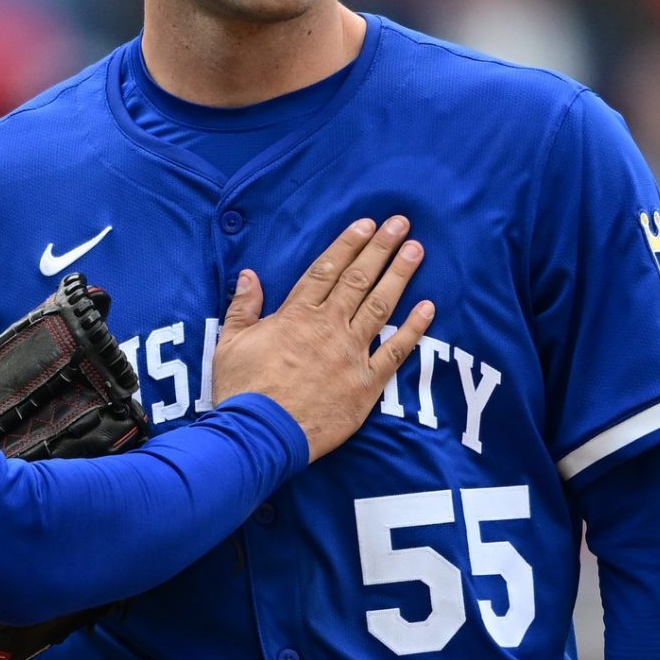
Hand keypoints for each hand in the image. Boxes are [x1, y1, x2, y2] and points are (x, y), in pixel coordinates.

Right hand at [210, 216, 432, 458]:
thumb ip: (243, 307)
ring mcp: (350, 354)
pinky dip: (414, 329)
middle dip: (381, 248)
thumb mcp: (231, 342)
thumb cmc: (243, 391)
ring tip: (417, 251)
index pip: (326, 270)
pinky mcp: (366, 384)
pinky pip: (395, 351)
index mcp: (296, 315)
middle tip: (401, 224)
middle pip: (359, 279)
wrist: (260, 435)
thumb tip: (249, 275)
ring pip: (381, 306)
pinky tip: (429, 308)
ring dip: (400, 275)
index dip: (348, 244)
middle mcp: (328, 327)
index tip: (366, 224)